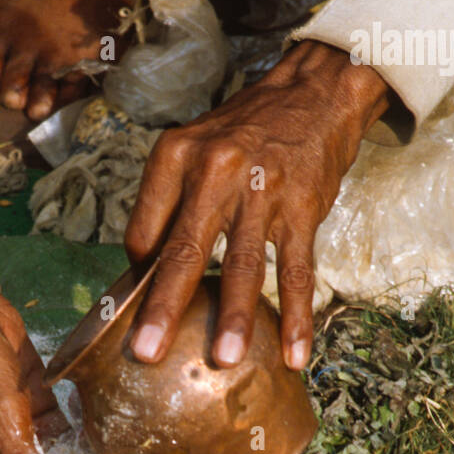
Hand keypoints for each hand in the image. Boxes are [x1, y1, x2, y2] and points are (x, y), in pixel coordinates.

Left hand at [125, 40, 390, 371]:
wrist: (314, 93)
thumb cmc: (245, 131)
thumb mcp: (192, 146)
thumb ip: (166, 202)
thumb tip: (143, 268)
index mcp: (177, 156)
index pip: (145, 232)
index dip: (140, 276)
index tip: (139, 308)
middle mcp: (216, 171)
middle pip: (185, 251)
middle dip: (164, 307)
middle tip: (146, 352)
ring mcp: (262, 192)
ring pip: (244, 266)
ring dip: (234, 317)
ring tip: (224, 360)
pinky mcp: (302, 209)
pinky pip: (298, 272)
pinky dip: (297, 318)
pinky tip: (293, 354)